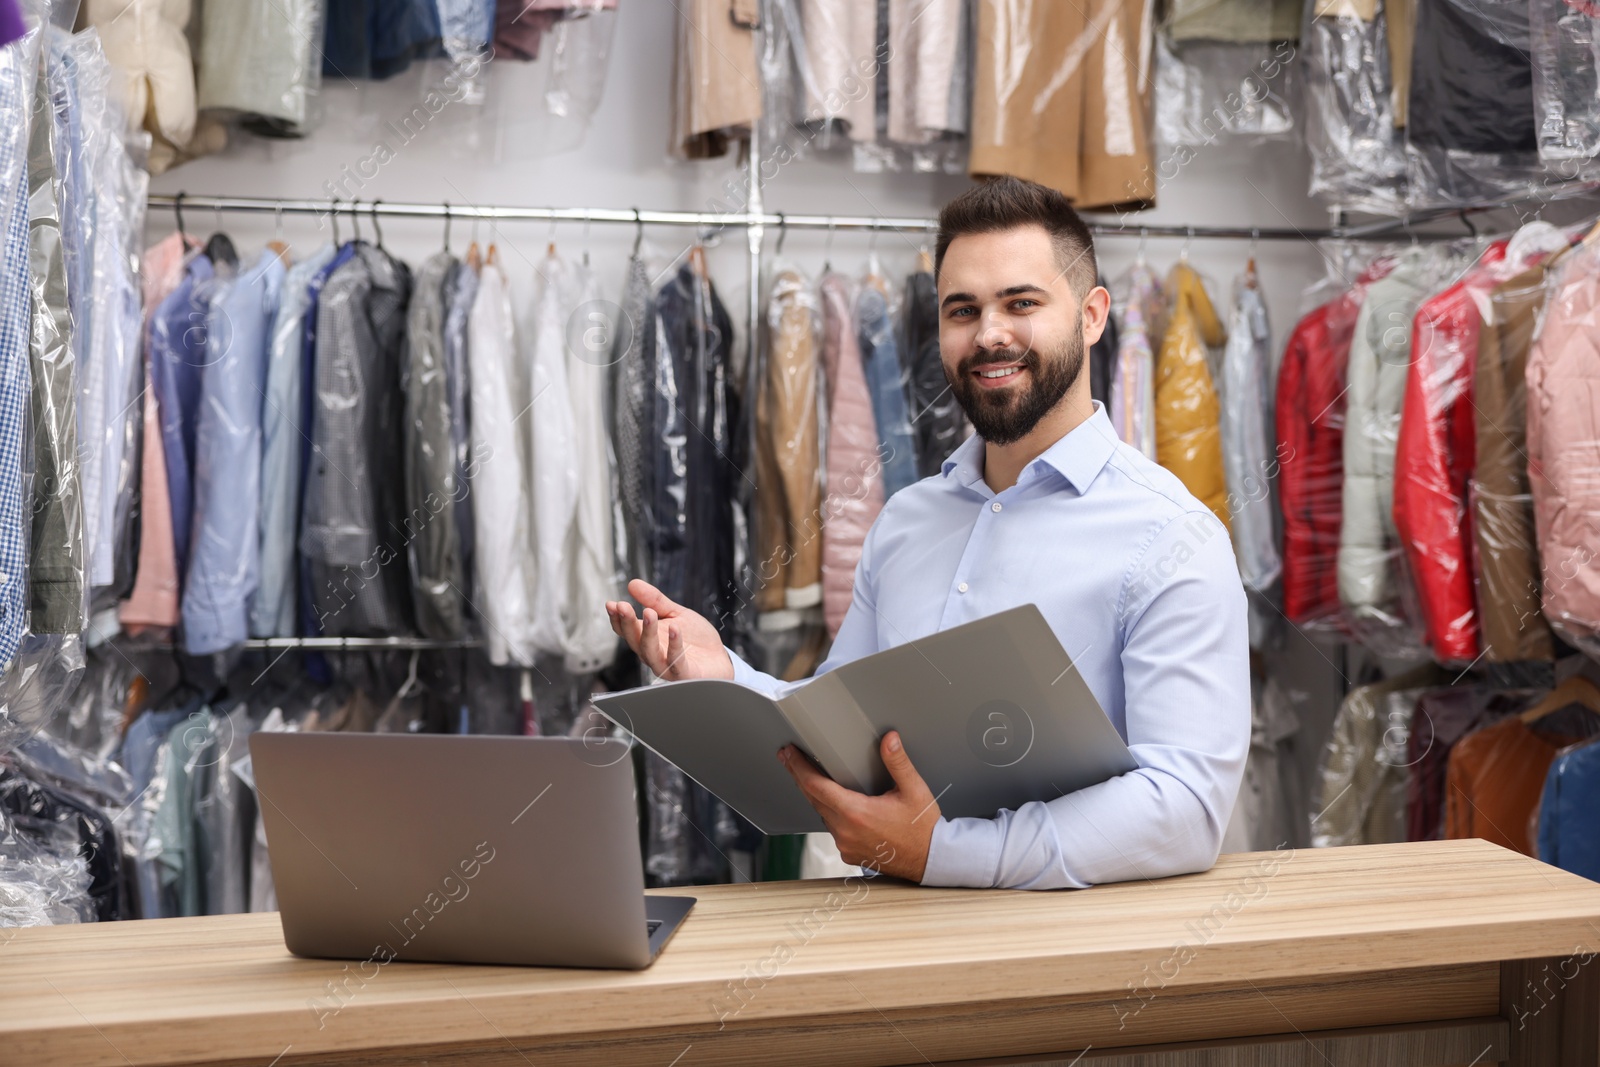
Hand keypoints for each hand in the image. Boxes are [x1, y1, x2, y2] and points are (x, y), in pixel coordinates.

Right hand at [605, 579, 734, 680]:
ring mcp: (666, 666)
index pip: (626, 630)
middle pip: (634, 640)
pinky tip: (675, 628)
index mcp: (648, 639)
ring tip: (649, 613)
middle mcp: (652, 654)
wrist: (719, 660)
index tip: (612, 604)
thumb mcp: (676, 613)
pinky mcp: (683, 674)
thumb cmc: (696, 640)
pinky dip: (674, 645)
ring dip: (648, 633)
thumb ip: (655, 600)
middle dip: (627, 623)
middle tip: (623, 606)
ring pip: (650, 652)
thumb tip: (632, 583)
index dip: (617, 618)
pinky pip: (675, 661)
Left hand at [779, 731, 939, 881]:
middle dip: (800, 776)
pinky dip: (831, 814)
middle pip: (813, 799)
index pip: (816, 786)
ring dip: (816, 796)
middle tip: (789, 758)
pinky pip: (833, 829)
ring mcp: (846, 845)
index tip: (789, 754)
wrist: (930, 860)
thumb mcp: (913, 790)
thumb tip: (889, 740)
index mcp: (857, 813)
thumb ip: (898, 762)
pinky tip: (835, 804)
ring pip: (822, 815)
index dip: (799, 768)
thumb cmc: (922, 828)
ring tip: (811, 777)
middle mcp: (846, 831)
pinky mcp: (849, 853)